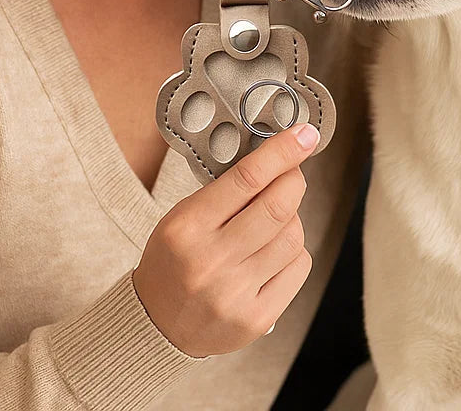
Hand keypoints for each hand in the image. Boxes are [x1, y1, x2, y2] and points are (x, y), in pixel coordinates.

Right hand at [133, 122, 319, 357]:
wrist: (156, 325)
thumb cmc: (174, 261)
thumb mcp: (183, 217)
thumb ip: (227, 191)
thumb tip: (278, 158)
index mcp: (187, 228)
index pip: (247, 178)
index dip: (282, 151)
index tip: (304, 135)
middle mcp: (211, 261)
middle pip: (278, 206)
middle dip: (294, 180)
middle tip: (292, 173)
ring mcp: (235, 294)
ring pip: (293, 236)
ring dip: (293, 218)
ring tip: (274, 220)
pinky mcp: (257, 319)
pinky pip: (298, 267)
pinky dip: (294, 251)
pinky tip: (274, 252)